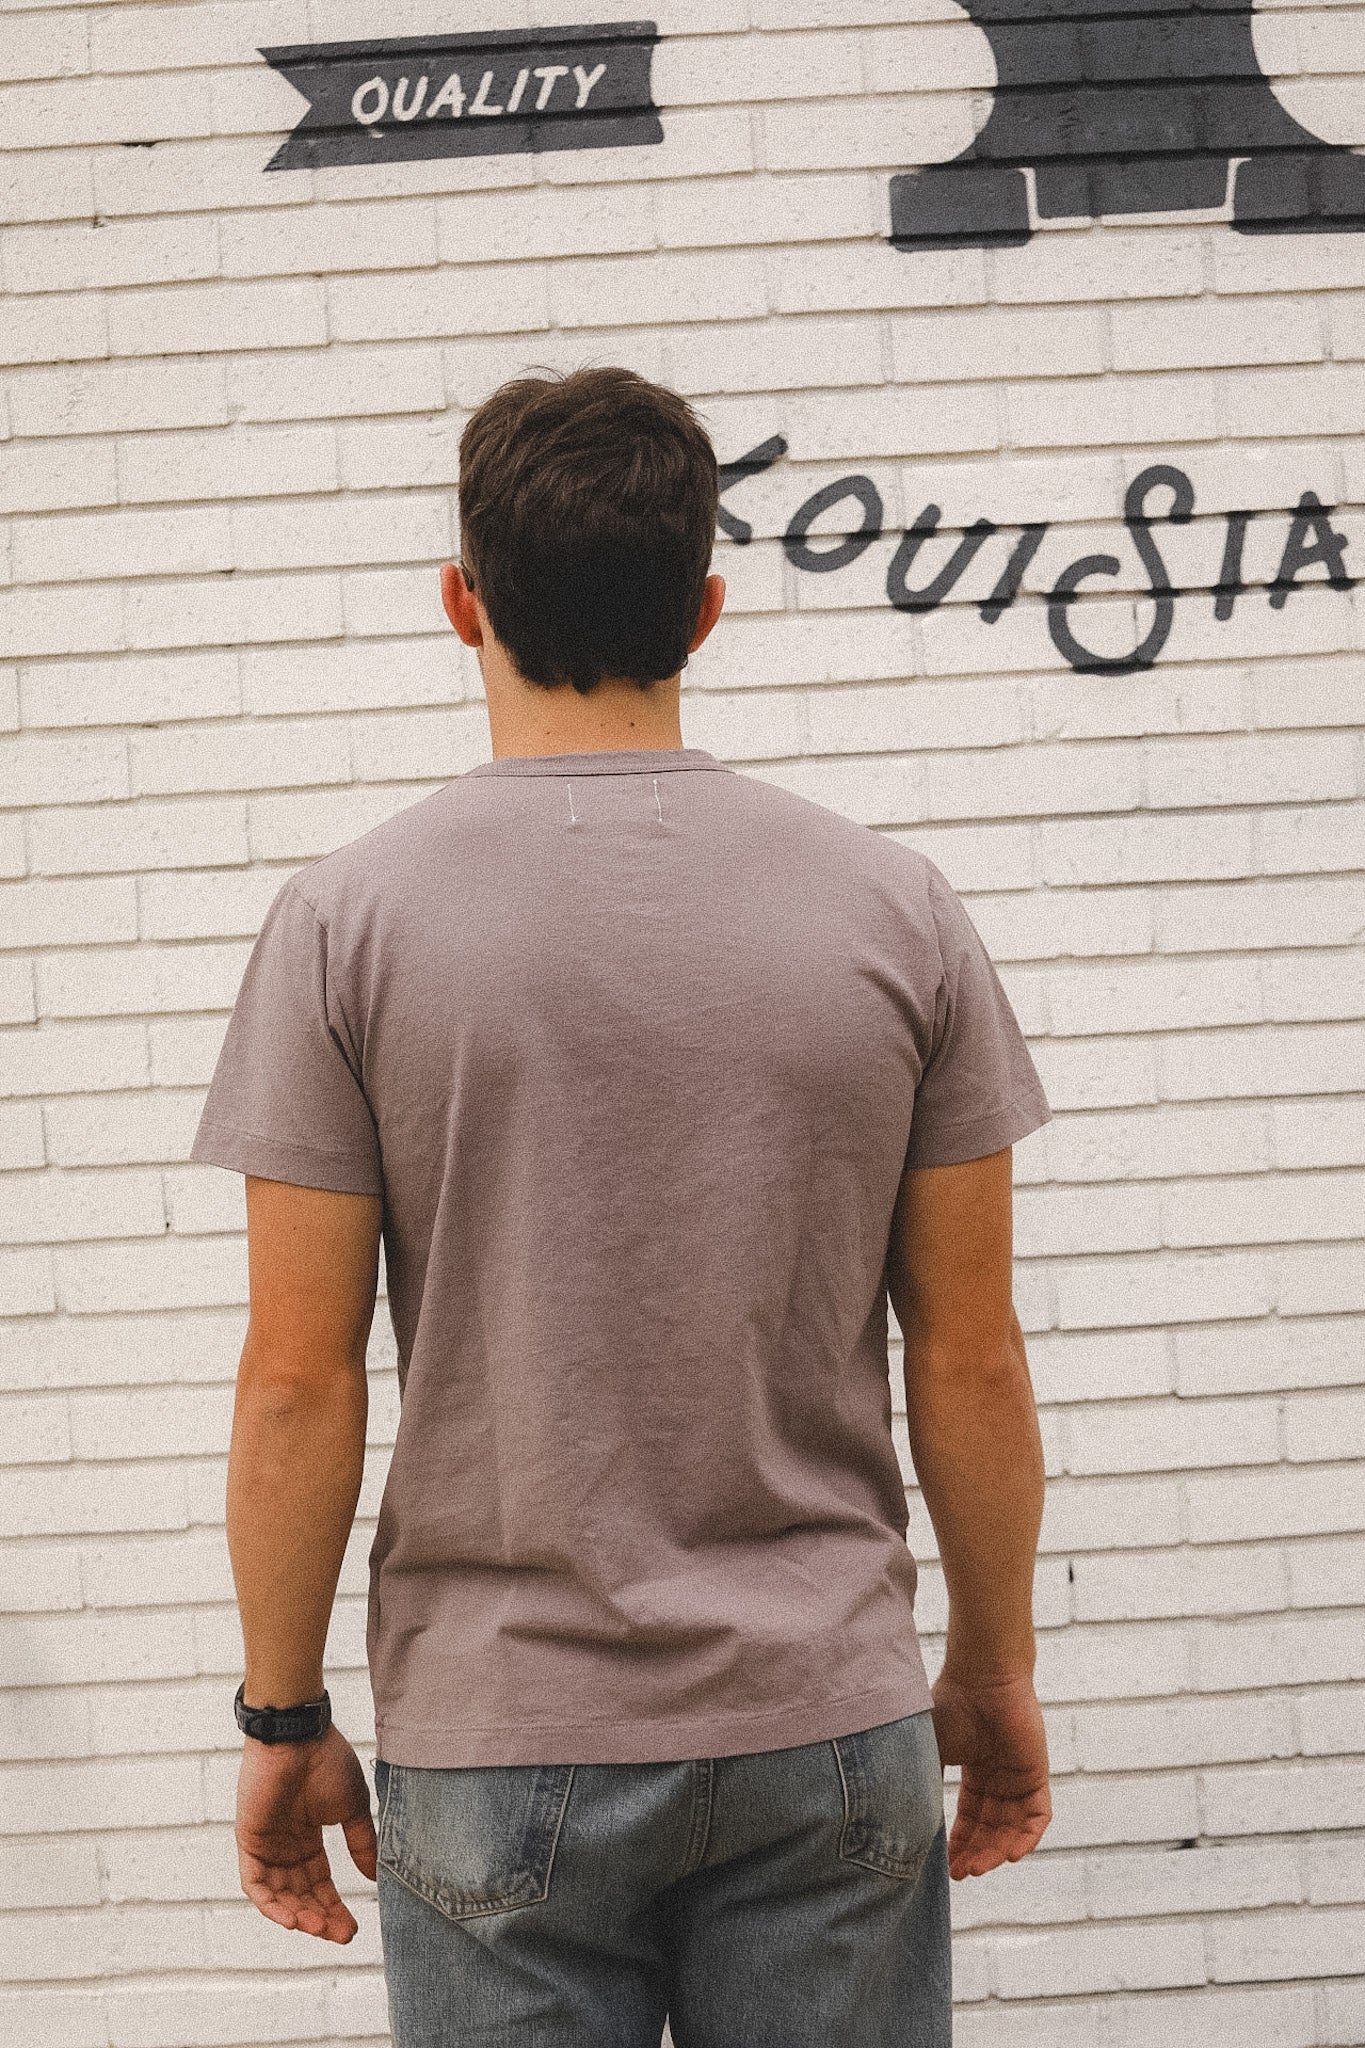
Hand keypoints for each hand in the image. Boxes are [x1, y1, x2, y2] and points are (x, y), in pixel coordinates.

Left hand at [235, 1724, 377, 1941]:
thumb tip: (375, 1878)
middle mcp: (286, 1845)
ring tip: (321, 1929)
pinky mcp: (249, 1842)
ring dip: (299, 1916)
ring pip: (279, 1896)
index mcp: (308, 1836)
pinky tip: (294, 1919)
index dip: (335, 1907)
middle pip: (301, 1894)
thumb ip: (361, 1842)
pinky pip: (256, 1885)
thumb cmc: (327, 1762)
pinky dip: (272, 1905)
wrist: (298, 1736)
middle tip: (341, 1935)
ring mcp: (266, 1845)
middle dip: (321, 1918)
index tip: (352, 1929)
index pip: (320, 1882)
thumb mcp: (353, 1807)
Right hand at [931, 1667, 1050, 1879]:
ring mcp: (1019, 1775)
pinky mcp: (1037, 1773)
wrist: (980, 1677)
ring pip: (1013, 1827)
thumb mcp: (929, 1750)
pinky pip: (1038, 1815)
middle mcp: (998, 1776)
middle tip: (962, 1874)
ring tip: (979, 1869)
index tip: (947, 1867)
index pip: (970, 1817)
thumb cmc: (951, 1705)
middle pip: (991, 1827)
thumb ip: (924, 1783)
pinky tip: (1010, 1855)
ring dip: (997, 1851)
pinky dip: (1027, 1837)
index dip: (960, 1843)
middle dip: (976, 1853)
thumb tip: (907, 1822)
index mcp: (975, 1768)